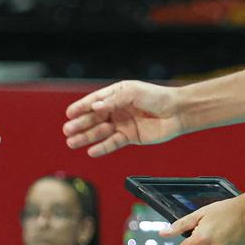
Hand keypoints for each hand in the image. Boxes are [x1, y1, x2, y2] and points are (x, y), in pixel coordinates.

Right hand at [63, 80, 183, 156]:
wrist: (177, 112)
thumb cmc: (157, 97)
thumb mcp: (133, 93)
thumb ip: (113, 100)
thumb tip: (95, 107)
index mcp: (116, 94)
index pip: (94, 101)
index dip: (81, 107)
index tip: (69, 114)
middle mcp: (117, 109)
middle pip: (94, 118)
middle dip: (80, 124)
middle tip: (67, 131)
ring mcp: (122, 124)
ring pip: (100, 132)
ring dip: (86, 137)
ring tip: (72, 142)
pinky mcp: (130, 137)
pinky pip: (113, 143)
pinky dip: (102, 147)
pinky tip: (91, 151)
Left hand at [162, 196, 244, 244]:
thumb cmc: (228, 209)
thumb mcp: (202, 213)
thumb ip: (181, 225)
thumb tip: (163, 234)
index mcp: (201, 239)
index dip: (186, 244)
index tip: (192, 237)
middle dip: (205, 242)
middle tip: (216, 227)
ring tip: (228, 230)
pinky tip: (236, 238)